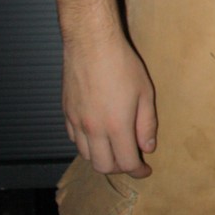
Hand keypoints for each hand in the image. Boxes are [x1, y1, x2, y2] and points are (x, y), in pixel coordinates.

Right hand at [62, 26, 156, 176]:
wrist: (91, 42)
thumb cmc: (121, 63)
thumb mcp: (145, 92)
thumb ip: (147, 124)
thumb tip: (148, 147)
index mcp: (116, 126)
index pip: (126, 163)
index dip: (138, 171)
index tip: (145, 170)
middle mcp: (93, 129)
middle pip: (103, 166)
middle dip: (119, 168)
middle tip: (130, 159)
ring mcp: (76, 121)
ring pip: (86, 155)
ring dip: (102, 157)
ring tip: (114, 147)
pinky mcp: (66, 112)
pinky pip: (74, 139)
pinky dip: (86, 144)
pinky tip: (96, 134)